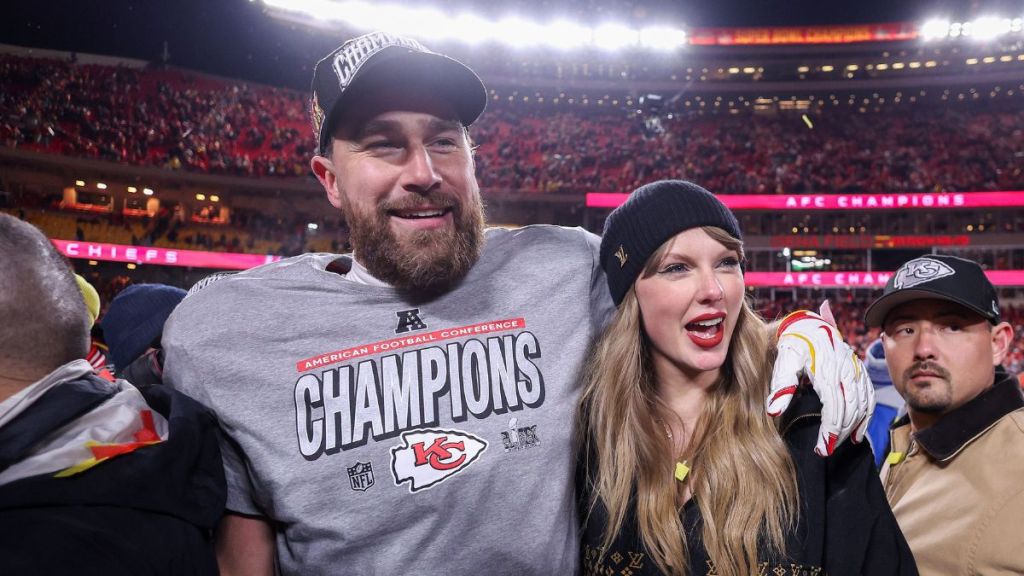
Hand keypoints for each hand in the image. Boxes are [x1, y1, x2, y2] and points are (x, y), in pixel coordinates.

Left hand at [767, 301, 874, 456]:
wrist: (808, 324)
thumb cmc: (793, 344)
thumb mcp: (784, 361)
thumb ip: (781, 386)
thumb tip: (774, 412)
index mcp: (827, 370)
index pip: (834, 408)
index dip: (830, 431)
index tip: (821, 449)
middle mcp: (846, 371)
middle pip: (850, 410)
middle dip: (839, 434)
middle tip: (826, 451)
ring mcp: (855, 370)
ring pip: (862, 405)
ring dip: (853, 428)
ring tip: (839, 445)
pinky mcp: (859, 371)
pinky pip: (869, 397)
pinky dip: (866, 417)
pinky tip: (857, 434)